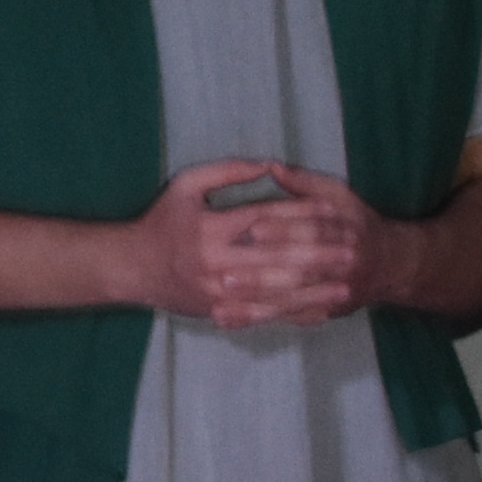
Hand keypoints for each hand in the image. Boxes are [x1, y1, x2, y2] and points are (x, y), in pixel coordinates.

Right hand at [119, 158, 371, 330]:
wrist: (129, 268)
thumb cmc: (160, 223)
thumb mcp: (186, 186)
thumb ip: (227, 171)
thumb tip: (270, 164)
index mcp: (210, 229)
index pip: (265, 219)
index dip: (301, 215)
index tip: (334, 213)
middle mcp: (214, 263)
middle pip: (276, 259)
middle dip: (318, 257)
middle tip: (353, 254)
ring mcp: (217, 292)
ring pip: (273, 293)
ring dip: (313, 291)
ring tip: (345, 286)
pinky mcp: (218, 312)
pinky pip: (262, 316)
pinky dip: (292, 315)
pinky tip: (319, 312)